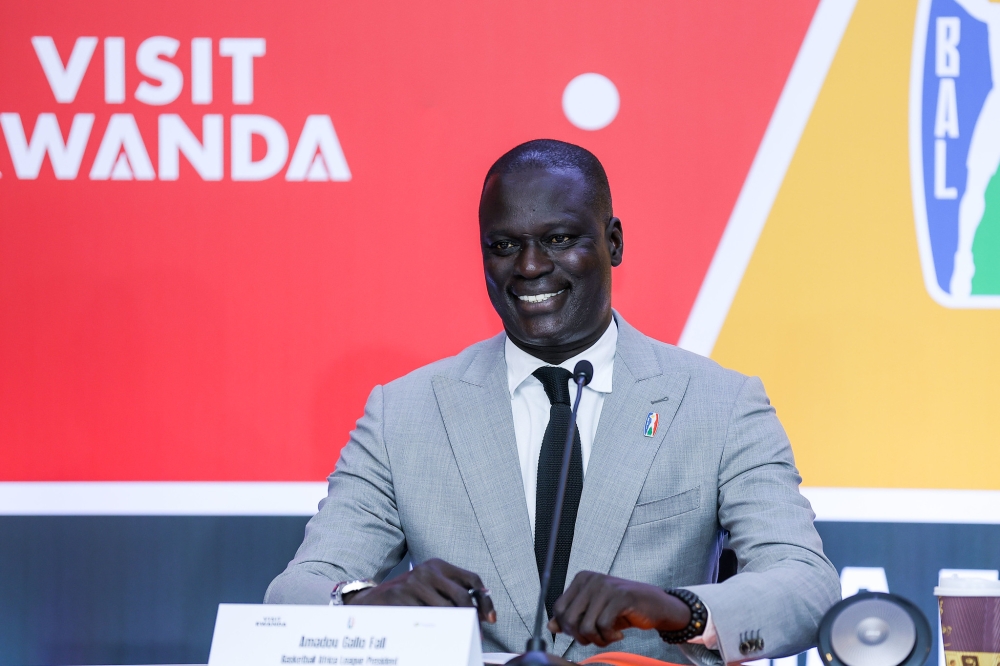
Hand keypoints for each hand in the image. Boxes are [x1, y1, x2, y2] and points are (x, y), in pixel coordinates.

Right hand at [346, 558, 496, 623]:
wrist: (370, 601)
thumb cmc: (407, 596)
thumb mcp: (430, 587)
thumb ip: (452, 593)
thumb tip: (482, 612)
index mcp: (438, 565)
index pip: (472, 579)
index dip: (485, 600)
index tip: (491, 619)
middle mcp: (427, 571)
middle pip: (462, 597)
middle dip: (473, 618)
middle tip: (476, 635)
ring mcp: (413, 583)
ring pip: (446, 611)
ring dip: (455, 627)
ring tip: (457, 638)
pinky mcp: (400, 598)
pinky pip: (427, 619)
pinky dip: (435, 631)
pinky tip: (435, 637)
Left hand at [547, 572, 689, 646]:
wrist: (655, 605)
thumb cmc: (623, 609)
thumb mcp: (595, 613)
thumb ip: (573, 618)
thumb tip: (550, 626)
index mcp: (581, 579)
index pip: (559, 609)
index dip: (568, 628)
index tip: (583, 634)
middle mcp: (591, 579)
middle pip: (569, 618)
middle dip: (581, 636)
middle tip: (597, 638)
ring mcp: (605, 586)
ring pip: (586, 625)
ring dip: (597, 640)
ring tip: (608, 637)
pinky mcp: (620, 596)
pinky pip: (603, 625)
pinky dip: (609, 637)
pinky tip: (618, 635)